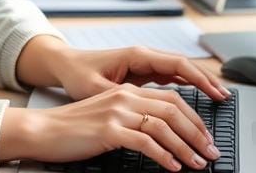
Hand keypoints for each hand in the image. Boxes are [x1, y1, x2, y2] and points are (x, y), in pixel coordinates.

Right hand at [0, 83, 222, 169]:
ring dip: (186, 147)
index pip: (171, 99)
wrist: (44, 129)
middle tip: (211, 152)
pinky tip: (173, 167)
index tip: (206, 137)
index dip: (194, 118)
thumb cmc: (74, 127)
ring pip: (164, 126)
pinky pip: (145, 142)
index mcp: (127, 91)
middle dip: (198, 133)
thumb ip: (133, 117)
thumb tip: (163, 135)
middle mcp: (125, 96)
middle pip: (174, 110)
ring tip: (199, 164)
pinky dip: (164, 156)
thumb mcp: (108, 115)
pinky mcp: (109, 130)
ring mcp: (117, 112)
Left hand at [51, 45, 229, 102]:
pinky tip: (196, 98)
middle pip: (184, 66)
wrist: (65, 65)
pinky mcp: (141, 73)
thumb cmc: (78, 73)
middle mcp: (144, 57)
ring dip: (198, 84)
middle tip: (225, 98)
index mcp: (137, 56)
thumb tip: (140, 111)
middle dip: (206, 81)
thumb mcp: (96, 89)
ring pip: (179, 72)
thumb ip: (120, 98)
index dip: (199, 78)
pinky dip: (185, 86)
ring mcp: (144, 64)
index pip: (177, 63)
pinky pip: (169, 78)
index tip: (216, 91)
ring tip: (217, 99)